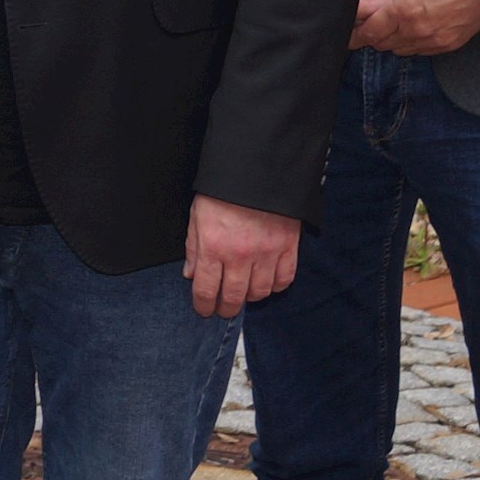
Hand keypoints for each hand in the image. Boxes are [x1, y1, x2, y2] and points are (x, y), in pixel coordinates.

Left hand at [182, 193, 300, 318]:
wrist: (258, 169)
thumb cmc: (224, 190)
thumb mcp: (197, 215)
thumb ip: (193, 248)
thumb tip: (191, 274)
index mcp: (212, 246)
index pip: (205, 289)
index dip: (203, 305)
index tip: (204, 310)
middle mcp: (239, 255)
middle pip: (233, 297)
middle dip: (226, 308)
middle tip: (223, 310)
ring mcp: (266, 252)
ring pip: (259, 292)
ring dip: (250, 298)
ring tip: (244, 294)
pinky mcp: (288, 246)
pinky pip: (284, 279)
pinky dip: (275, 286)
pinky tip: (267, 282)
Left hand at [354, 0, 479, 57]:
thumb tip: (362, 5)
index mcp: (403, 10)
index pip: (368, 32)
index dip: (356, 32)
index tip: (351, 30)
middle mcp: (416, 30)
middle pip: (380, 43)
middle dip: (374, 33)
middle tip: (377, 19)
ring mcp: (432, 41)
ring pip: (398, 50)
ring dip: (392, 39)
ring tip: (401, 20)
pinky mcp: (445, 47)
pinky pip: (418, 51)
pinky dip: (412, 42)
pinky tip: (418, 26)